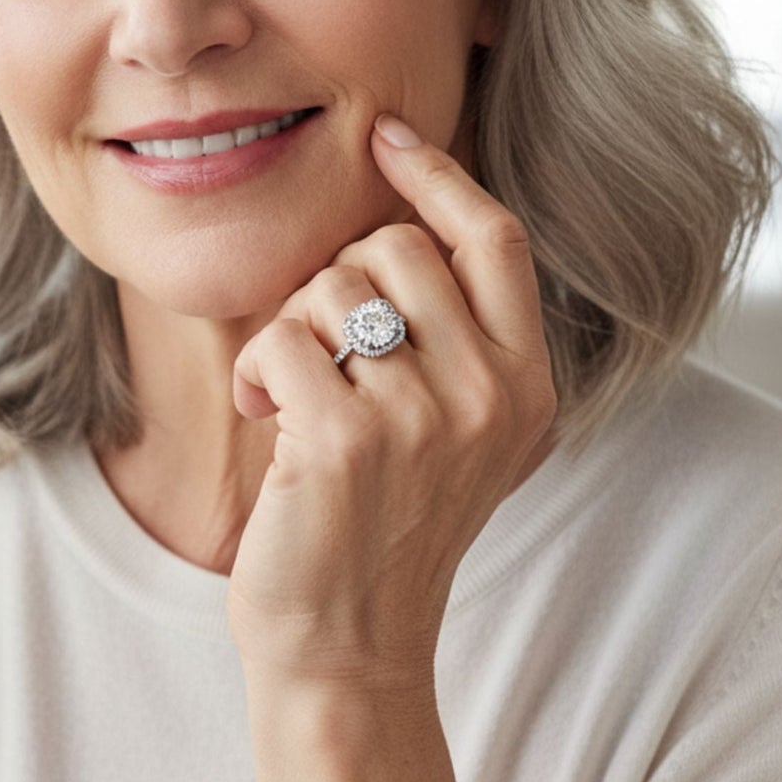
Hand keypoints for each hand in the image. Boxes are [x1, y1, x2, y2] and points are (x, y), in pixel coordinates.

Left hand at [227, 112, 557, 693]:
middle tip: (321, 354)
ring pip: (332, 286)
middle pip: (396, 249)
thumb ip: (457, 335)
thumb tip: (400, 215)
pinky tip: (261, 413)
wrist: (350, 647)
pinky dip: (254, 367)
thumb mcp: (460, 431)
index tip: (388, 134)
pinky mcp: (344, 440)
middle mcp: (490, 395)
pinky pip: (280, 338)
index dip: (438, 176)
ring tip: (292, 396)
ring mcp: (422, 417)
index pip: (494, 238)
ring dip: (291, 329)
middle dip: (336, 285)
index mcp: (527, 385)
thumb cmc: (387, 524)